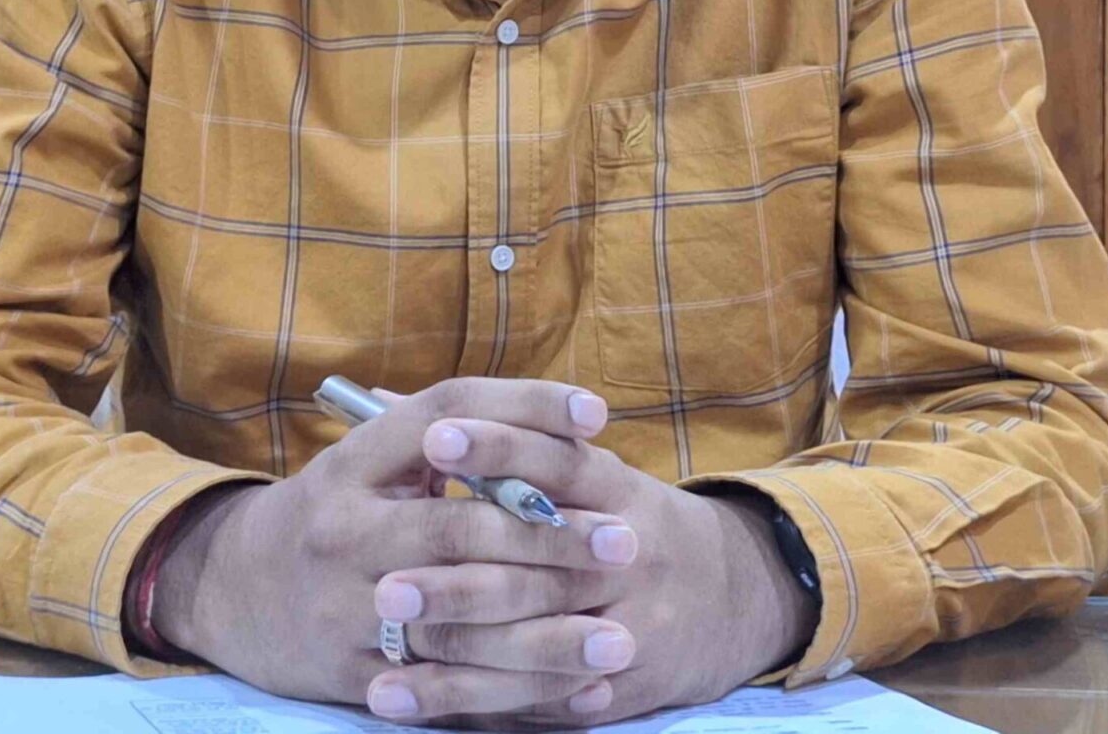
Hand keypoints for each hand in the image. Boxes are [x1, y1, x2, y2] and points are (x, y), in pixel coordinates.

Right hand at [149, 379, 641, 720]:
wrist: (231, 586)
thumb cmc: (336, 509)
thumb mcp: (374, 460)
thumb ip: (456, 441)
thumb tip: (571, 425)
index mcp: (355, 459)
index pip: (447, 413)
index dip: (524, 407)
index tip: (598, 414)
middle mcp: (344, 527)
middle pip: (460, 528)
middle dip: (552, 537)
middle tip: (626, 542)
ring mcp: (342, 605)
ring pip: (457, 620)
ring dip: (545, 633)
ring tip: (618, 634)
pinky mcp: (347, 672)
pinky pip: (440, 688)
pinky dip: (510, 692)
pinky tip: (570, 689)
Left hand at [374, 417, 819, 726]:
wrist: (728, 597)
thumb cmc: (622, 518)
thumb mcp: (586, 471)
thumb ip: (509, 443)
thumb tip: (397, 405)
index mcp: (616, 488)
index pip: (556, 459)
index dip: (498, 446)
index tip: (435, 439)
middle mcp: (628, 553)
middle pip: (537, 568)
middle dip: (458, 580)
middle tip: (385, 585)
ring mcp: (627, 625)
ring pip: (531, 643)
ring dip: (451, 651)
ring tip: (379, 655)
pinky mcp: (617, 686)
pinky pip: (532, 700)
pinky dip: (460, 701)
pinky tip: (394, 698)